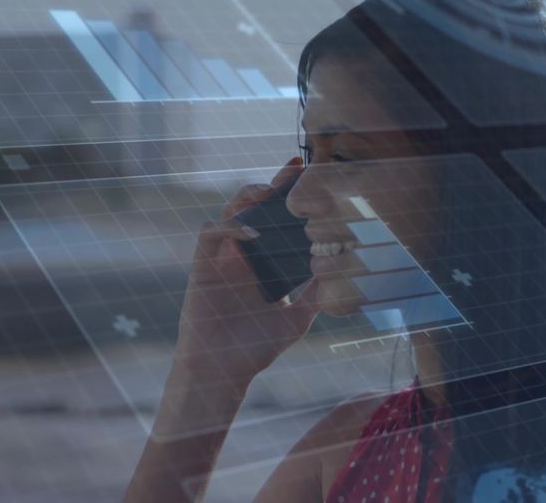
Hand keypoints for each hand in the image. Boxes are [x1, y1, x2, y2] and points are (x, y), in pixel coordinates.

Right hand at [174, 158, 318, 383]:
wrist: (223, 371)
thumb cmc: (254, 347)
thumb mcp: (297, 318)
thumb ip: (315, 294)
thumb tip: (343, 270)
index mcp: (263, 261)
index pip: (276, 219)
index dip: (287, 194)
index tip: (306, 174)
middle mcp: (241, 254)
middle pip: (253, 206)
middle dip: (271, 185)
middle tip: (293, 173)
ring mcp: (221, 258)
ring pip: (229, 211)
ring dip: (248, 198)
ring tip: (269, 193)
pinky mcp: (202, 266)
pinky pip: (210, 233)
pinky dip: (229, 226)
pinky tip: (251, 232)